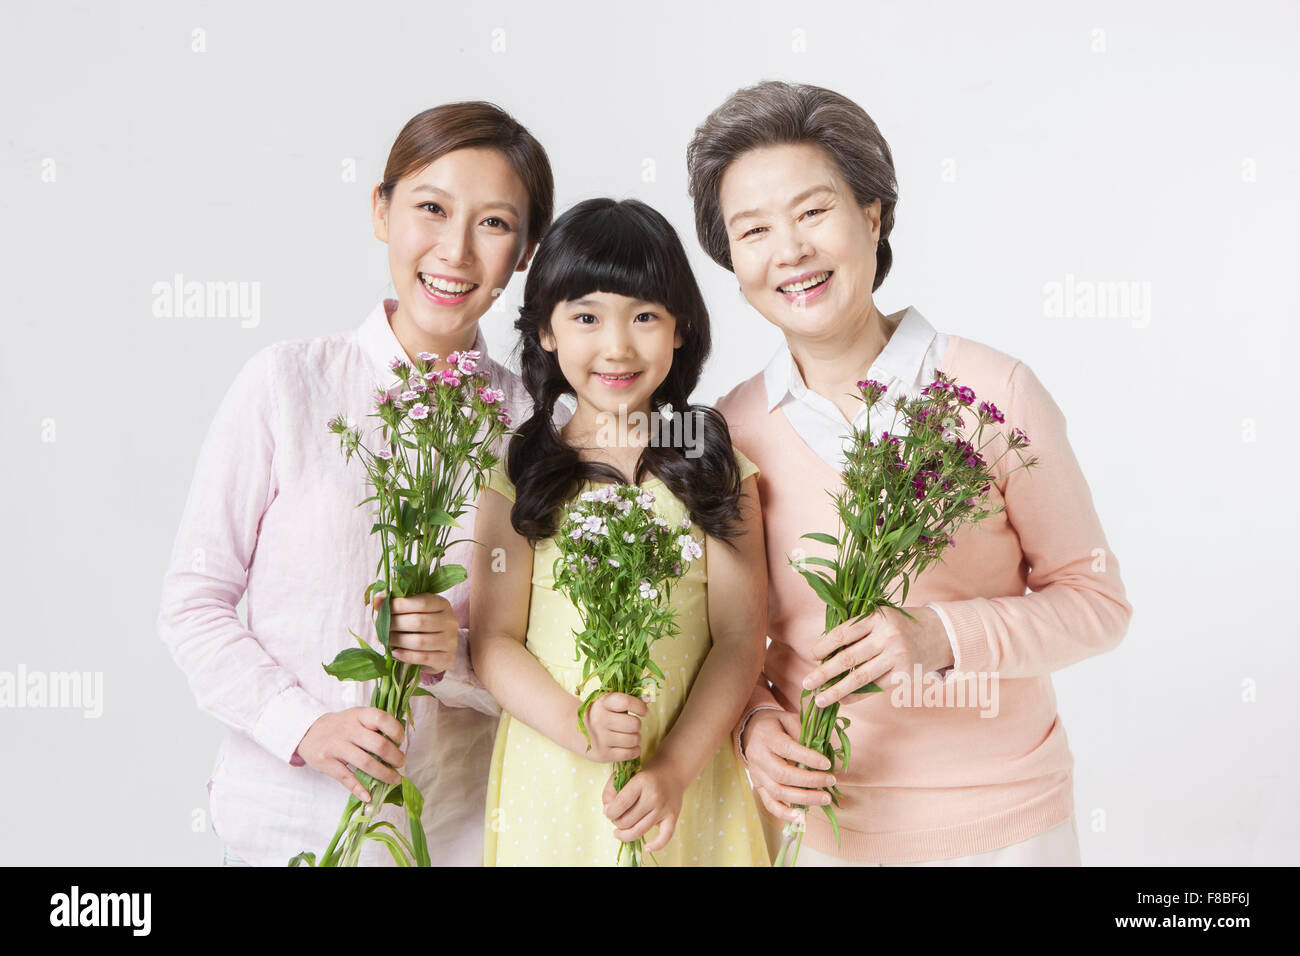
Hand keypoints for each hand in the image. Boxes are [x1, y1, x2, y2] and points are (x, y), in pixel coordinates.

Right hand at [295, 707, 405, 800]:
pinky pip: (346, 778)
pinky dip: (359, 789)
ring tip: (394, 779)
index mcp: (359, 715)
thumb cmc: (341, 726)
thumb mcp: (356, 717)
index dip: (396, 731)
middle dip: (395, 757)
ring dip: (384, 774)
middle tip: (400, 763)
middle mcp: (348, 729)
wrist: (307, 732)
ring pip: (366, 763)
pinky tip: (368, 796)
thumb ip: (374, 726)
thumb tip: (398, 744)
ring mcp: (336, 746)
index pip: (382, 719)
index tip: (400, 741)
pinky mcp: (326, 762)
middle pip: (378, 744)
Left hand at [371, 591, 458, 675]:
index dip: (400, 605)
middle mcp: (450, 621)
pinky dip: (406, 655)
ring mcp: (451, 641)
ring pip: (420, 641)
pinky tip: (395, 653)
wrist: (438, 648)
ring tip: (385, 640)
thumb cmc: (422, 626)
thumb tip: (377, 600)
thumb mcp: (412, 610)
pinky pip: (423, 657)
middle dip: (395, 624)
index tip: (382, 608)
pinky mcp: (447, 658)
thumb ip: (396, 604)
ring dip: (398, 641)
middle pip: (419, 622)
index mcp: (443, 604)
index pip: (421, 602)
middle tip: (381, 628)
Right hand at [576, 692, 645, 762]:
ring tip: (629, 735)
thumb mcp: (610, 702)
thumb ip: (629, 699)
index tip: (644, 712)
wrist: (574, 730)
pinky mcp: (602, 755)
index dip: (640, 707)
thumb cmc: (600, 713)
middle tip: (631, 726)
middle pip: (634, 724)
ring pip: (633, 739)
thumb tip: (649, 698)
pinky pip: (629, 753)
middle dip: (636, 725)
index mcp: (603, 703)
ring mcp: (600, 739)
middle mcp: (599, 720)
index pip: (626, 702)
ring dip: (636, 738)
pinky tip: (630, 746)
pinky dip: (635, 750)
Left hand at [600, 761, 683, 851]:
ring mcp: (664, 808)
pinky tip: (647, 847)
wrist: (673, 771)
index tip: (607, 812)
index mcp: (641, 782)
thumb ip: (612, 788)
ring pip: (639, 830)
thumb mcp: (627, 774)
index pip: (620, 804)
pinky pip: (665, 836)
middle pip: (627, 820)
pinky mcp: (673, 816)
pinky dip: (656, 845)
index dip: (609, 812)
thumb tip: (606, 809)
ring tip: (619, 831)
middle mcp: (654, 796)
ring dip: (625, 834)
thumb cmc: (647, 773)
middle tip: (615, 818)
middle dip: (616, 822)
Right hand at [740, 709, 835, 822]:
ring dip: (804, 798)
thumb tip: (822, 748)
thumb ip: (803, 731)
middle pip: (783, 774)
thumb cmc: (776, 725)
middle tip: (831, 781)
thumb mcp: (788, 719)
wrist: (752, 731)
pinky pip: (770, 804)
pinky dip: (785, 813)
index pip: (788, 750)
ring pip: (778, 791)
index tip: (828, 764)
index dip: (808, 758)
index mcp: (767, 737)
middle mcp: (759, 757)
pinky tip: (802, 818)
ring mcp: (757, 774)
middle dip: (810, 781)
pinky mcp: (758, 786)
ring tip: (825, 798)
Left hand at [802, 606, 951, 707]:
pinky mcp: (903, 674)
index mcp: (876, 618)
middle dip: (824, 673)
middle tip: (806, 683)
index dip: (824, 646)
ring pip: (860, 677)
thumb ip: (856, 631)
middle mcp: (886, 636)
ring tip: (819, 699)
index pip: (843, 633)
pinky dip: (856, 695)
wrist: (940, 634)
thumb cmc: (900, 625)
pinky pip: (874, 687)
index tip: (812, 656)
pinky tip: (842, 700)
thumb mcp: (880, 618)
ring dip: (836, 690)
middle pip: (848, 657)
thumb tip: (824, 655)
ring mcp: (896, 656)